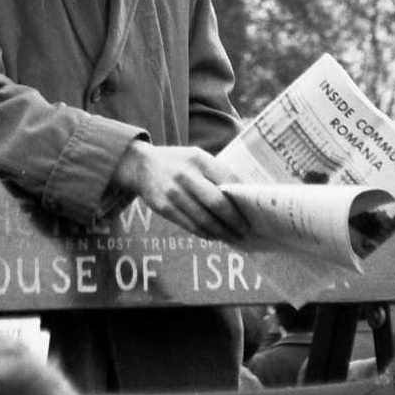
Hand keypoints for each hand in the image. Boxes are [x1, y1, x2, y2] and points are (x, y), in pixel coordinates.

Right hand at [112, 141, 248, 242]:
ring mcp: (173, 192)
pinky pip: (190, 225)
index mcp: (198, 159)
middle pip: (217, 203)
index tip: (253, 210)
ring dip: (221, 231)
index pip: (228, 179)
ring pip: (204, 219)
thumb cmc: (177, 162)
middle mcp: (185, 175)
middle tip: (246, 230)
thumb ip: (216, 172)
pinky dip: (205, 233)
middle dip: (234, 220)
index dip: (242, 197)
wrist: (140, 165)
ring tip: (233, 237)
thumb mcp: (196, 157)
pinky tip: (214, 236)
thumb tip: (242, 194)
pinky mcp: (164, 207)